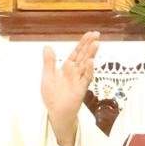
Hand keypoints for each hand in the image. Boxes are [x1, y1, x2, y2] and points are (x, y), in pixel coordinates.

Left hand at [41, 31, 100, 145]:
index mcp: (68, 68)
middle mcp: (75, 72)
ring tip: (96, 44)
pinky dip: (88, 70)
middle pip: (84, 55)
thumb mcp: (48, 75)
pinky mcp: (81, 89)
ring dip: (91, 55)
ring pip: (87, 65)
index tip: (90, 34)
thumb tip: (47, 46)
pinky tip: (90, 62)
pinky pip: (85, 78)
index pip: (77, 52)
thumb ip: (49, 61)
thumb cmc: (52, 96)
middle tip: (96, 34)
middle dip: (90, 45)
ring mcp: (79, 80)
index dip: (83, 43)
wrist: (55, 111)